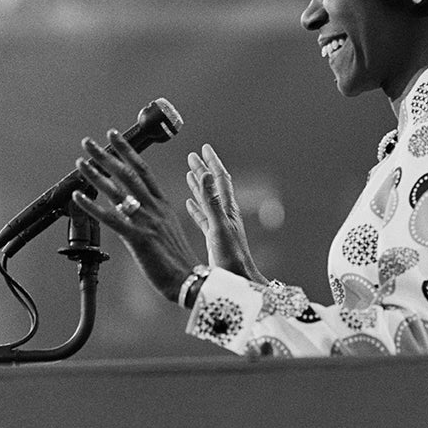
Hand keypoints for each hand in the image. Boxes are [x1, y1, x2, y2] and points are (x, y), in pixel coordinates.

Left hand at [71, 129, 199, 302]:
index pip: (143, 169)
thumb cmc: (177, 258)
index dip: (127, 151)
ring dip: (96, 175)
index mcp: (163, 204)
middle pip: (128, 174)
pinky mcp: (138, 238)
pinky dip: (93, 206)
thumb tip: (133, 205)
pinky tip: (78, 197)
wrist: (189, 280)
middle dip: (107, 155)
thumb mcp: (168, 228)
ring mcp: (146, 221)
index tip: (114, 136)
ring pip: (118, 191)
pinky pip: (111, 219)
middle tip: (89, 142)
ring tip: (80, 162)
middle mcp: (154, 208)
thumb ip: (152, 214)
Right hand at [185, 144, 266, 284]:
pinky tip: (190, 204)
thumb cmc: (231, 257)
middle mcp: (224, 214)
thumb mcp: (218, 226)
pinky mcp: (214, 237)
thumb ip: (212, 200)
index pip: (220, 178)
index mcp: (227, 209)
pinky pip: (204, 216)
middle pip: (212, 186)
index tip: (204, 148)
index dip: (212, 162)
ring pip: (207, 199)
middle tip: (193, 156)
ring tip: (190, 173)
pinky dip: (196, 207)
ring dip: (199, 185)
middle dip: (203, 169)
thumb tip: (209, 175)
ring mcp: (220, 225)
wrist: (238, 279)